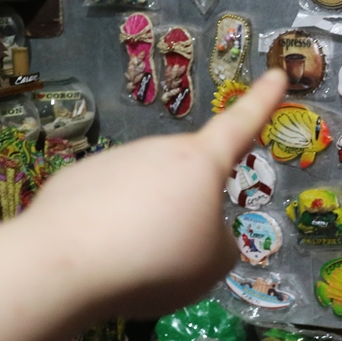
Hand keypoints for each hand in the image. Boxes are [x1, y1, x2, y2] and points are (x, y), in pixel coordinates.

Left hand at [21, 70, 287, 318]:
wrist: (64, 266)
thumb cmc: (156, 259)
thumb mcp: (213, 264)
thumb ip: (219, 245)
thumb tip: (199, 237)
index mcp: (201, 162)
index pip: (241, 124)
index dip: (263, 101)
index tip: (277, 74)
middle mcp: (158, 150)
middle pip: (185, 175)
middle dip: (187, 205)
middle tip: (178, 251)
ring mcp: (113, 161)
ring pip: (144, 192)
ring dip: (146, 220)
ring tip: (133, 261)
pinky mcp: (75, 182)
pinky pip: (105, 205)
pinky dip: (108, 229)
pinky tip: (98, 256)